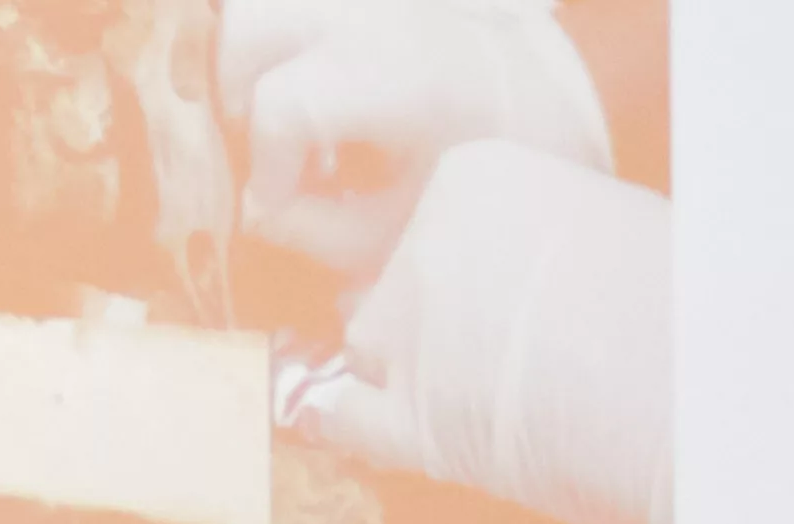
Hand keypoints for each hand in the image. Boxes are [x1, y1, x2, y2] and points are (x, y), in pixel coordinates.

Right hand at [221, 0, 609, 277]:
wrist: (556, 103)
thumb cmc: (485, 174)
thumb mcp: (406, 228)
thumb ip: (320, 231)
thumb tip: (255, 212)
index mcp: (396, 72)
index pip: (281, 104)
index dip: (266, 167)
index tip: (282, 204)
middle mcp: (377, 11)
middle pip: (249, 25)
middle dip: (237, 95)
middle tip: (272, 148)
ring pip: (259, 1)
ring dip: (251, 60)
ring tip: (287, 113)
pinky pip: (294, 8)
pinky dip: (280, 45)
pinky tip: (312, 92)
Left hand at [301, 139, 671, 523]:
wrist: (709, 398)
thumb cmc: (680, 319)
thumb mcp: (598, 231)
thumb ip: (522, 246)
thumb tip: (482, 292)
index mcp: (473, 178)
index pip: (427, 232)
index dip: (462, 284)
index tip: (515, 311)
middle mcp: (426, 243)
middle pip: (391, 290)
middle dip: (433, 333)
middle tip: (508, 366)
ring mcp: (411, 333)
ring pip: (366, 353)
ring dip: (408, 383)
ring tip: (490, 406)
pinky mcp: (409, 421)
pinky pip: (340, 418)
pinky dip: (355, 430)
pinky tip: (400, 437)